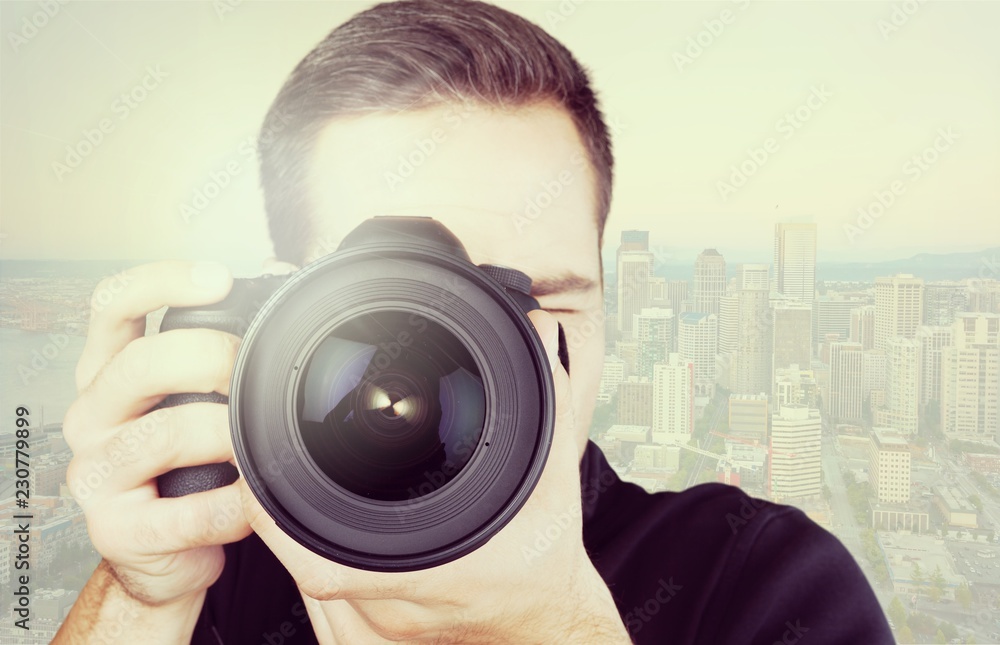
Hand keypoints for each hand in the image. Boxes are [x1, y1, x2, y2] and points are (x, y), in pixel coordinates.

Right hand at [64, 261, 252, 605]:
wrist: (168, 552)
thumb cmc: (191, 463)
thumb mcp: (198, 397)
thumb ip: (222, 342)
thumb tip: (277, 273)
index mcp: (108, 373)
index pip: (112, 306)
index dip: (161, 281)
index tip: (218, 278)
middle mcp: (91, 416)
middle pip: (140, 364)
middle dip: (211, 358)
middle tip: (257, 374)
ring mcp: (95, 474)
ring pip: (163, 436)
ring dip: (228, 436)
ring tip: (262, 445)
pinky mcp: (114, 530)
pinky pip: (184, 513)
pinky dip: (232, 506)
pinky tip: (253, 502)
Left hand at [239, 309, 629, 642]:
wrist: (548, 621)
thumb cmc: (546, 558)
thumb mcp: (551, 476)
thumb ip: (546, 401)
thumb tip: (538, 332)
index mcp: (431, 572)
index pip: (325, 564)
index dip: (279, 523)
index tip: (261, 476)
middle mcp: (398, 607)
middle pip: (307, 565)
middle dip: (281, 511)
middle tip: (269, 461)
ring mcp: (386, 627)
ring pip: (314, 580)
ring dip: (295, 534)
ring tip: (287, 483)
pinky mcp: (381, 631)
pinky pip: (327, 597)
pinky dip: (314, 553)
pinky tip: (317, 522)